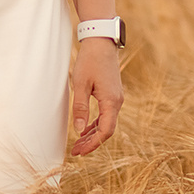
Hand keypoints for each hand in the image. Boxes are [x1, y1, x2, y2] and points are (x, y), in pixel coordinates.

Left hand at [70, 38, 121, 156]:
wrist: (101, 42)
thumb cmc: (90, 61)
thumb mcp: (80, 84)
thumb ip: (80, 107)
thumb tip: (79, 130)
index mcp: (111, 102)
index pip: (105, 132)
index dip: (92, 144)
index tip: (79, 151)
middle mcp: (117, 102)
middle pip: (106, 130)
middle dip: (91, 142)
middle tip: (75, 151)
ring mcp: (116, 98)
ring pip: (106, 123)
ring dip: (93, 134)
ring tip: (78, 143)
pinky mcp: (112, 94)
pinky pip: (106, 115)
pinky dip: (96, 124)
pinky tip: (84, 128)